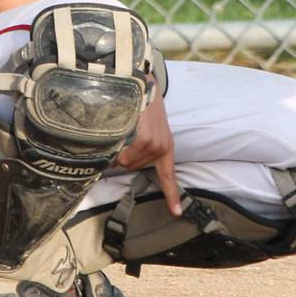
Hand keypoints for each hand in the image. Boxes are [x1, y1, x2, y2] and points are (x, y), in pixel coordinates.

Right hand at [114, 93, 181, 217]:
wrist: (143, 84)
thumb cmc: (140, 106)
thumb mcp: (145, 129)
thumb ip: (136, 148)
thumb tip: (117, 164)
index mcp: (165, 147)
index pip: (168, 175)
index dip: (171, 195)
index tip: (177, 213)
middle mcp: (163, 147)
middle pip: (134, 168)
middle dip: (123, 158)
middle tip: (123, 137)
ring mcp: (157, 144)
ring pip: (128, 163)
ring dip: (119, 152)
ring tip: (122, 131)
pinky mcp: (148, 140)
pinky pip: (127, 156)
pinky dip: (120, 150)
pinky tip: (121, 133)